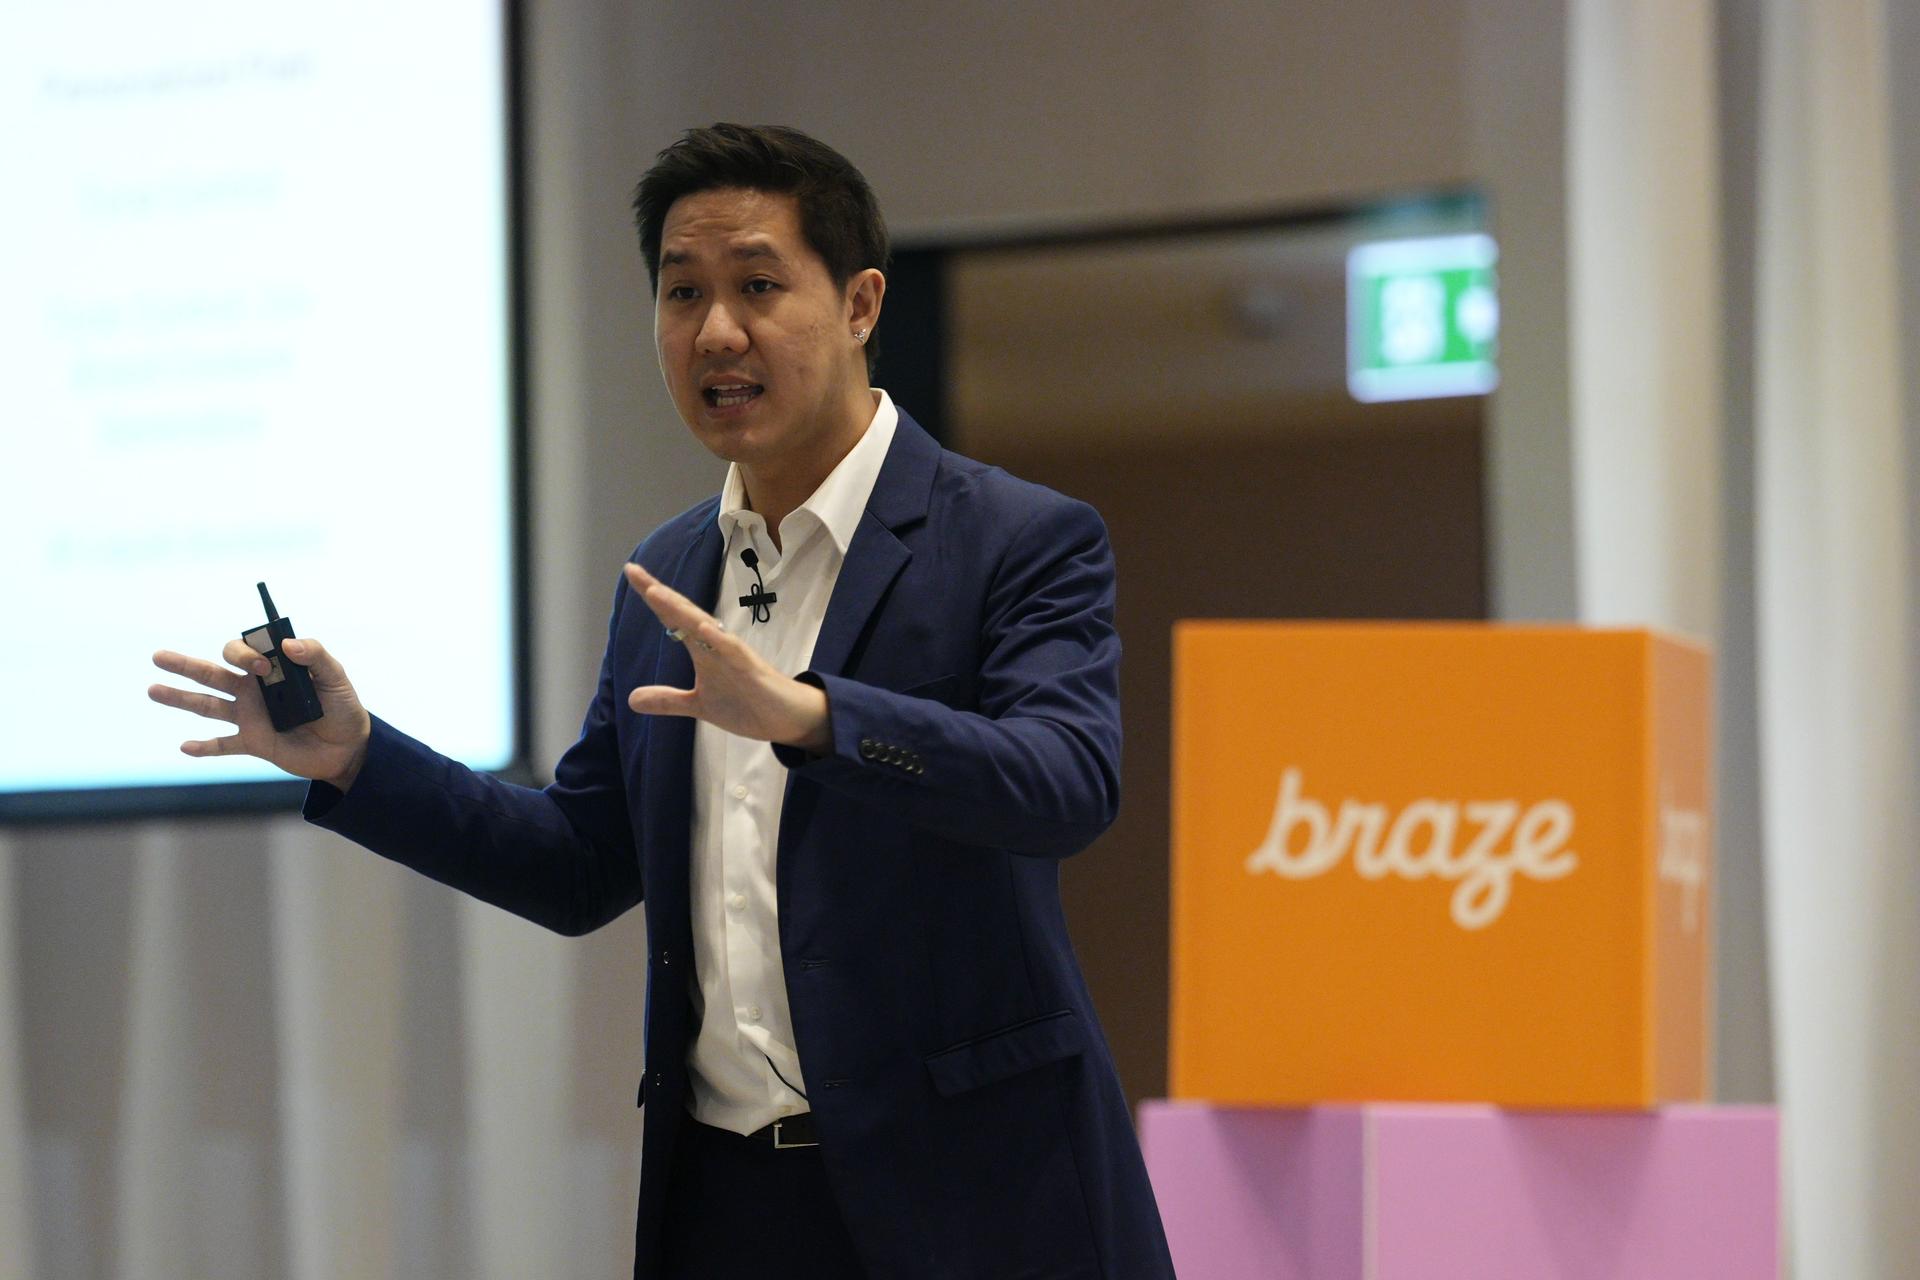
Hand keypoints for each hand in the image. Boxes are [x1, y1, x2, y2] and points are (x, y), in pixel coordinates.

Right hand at [148, 636, 372, 790]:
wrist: (349, 748)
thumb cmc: (343, 708)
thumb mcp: (337, 679)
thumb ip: (317, 657)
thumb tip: (288, 644)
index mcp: (271, 669)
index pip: (243, 650)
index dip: (246, 653)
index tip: (264, 665)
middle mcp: (253, 689)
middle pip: (212, 673)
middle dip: (185, 665)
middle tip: (159, 656)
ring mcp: (250, 716)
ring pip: (208, 705)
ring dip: (180, 698)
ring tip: (152, 689)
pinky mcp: (254, 743)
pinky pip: (224, 745)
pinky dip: (205, 747)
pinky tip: (185, 746)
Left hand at [622, 561, 830, 752]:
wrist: (786, 719)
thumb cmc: (746, 704)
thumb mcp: (698, 705)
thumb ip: (668, 700)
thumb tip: (631, 698)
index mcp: (702, 650)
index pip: (673, 618)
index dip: (653, 597)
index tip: (631, 572)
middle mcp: (715, 645)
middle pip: (683, 613)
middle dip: (659, 593)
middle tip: (634, 571)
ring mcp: (734, 655)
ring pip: (705, 627)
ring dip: (681, 610)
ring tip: (655, 593)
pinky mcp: (752, 670)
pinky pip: (734, 652)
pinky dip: (719, 640)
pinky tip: (702, 628)